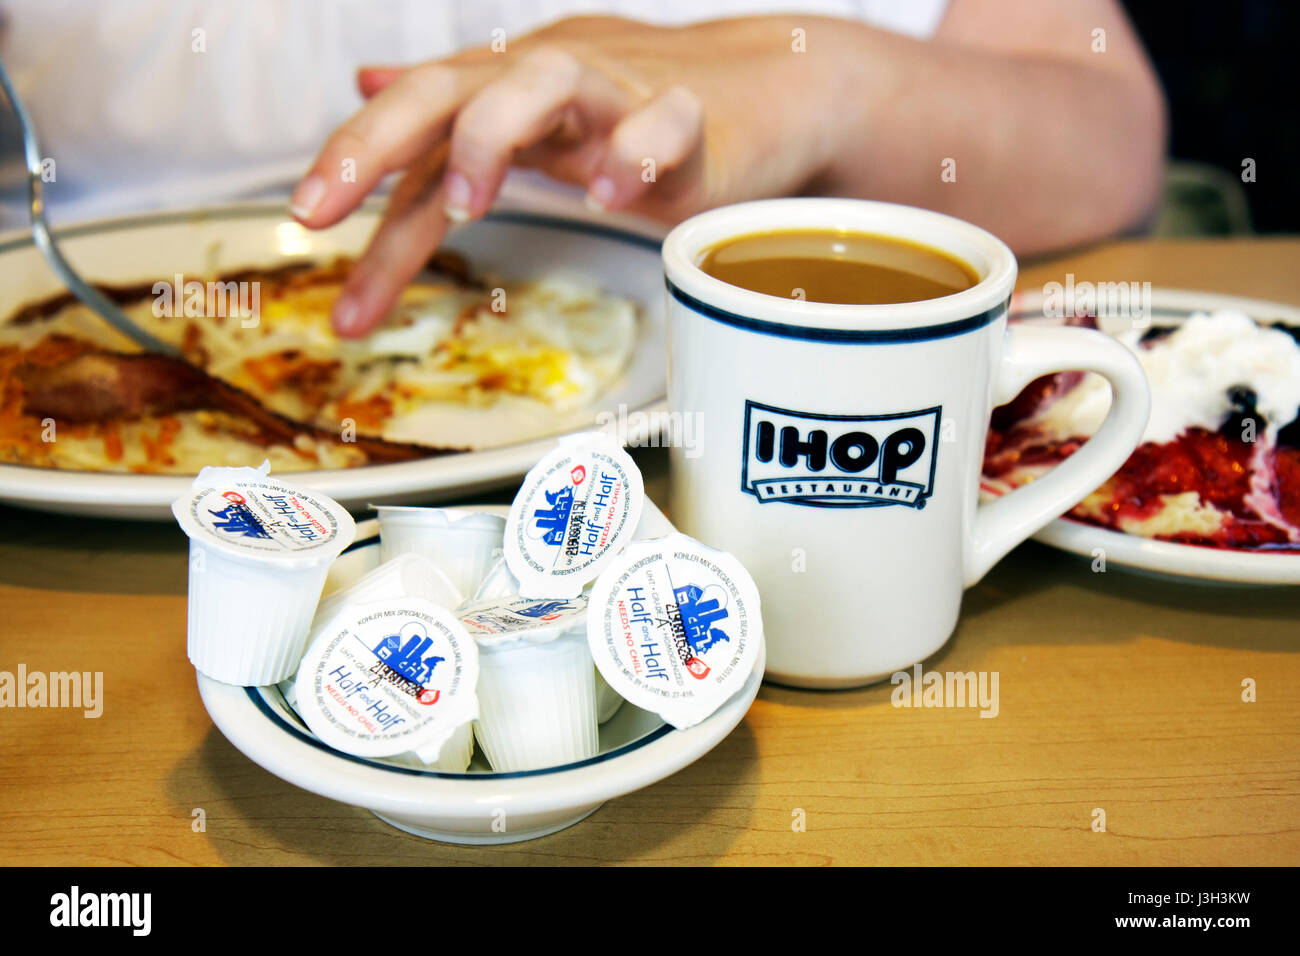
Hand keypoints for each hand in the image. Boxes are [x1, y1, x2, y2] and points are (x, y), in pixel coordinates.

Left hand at [289, 16, 835, 335]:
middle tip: (319, 208)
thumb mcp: (535, 112)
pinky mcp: (693, 122)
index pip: (415, 129)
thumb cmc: (647, 110)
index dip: (351, 169)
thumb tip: (368, 83)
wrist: (773, 89)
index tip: (304, 228)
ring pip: (544, 83)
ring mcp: (621, 95)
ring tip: (469, 202)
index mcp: (508, 89)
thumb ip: (453, 114)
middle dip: (374, 142)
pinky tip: (608, 194)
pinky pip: (662, 126)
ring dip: (494, 134)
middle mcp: (551, 81)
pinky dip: (633, 153)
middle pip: (450, 89)